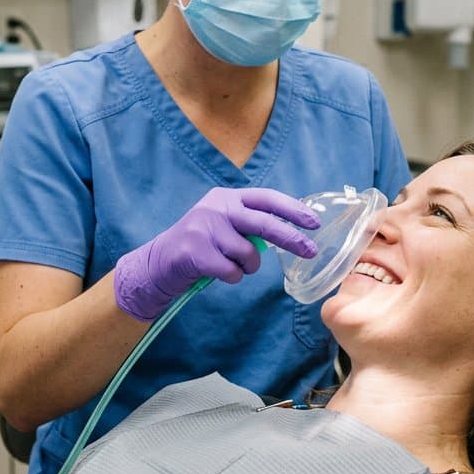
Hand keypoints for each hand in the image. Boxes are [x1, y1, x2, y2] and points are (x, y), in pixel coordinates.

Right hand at [114, 187, 319, 321]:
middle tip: (311, 251)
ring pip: (249, 254)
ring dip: (247, 266)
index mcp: (226, 197)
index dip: (292, 209)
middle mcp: (216, 207)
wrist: (159, 262)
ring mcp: (204, 228)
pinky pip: (232, 272)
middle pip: (264, 224)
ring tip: (230, 264)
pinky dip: (231, 277)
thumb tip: (289, 232)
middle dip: (291, 239)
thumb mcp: (223, 223)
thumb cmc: (200, 245)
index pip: (266, 198)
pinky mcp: (195, 252)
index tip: (314, 222)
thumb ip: (249, 222)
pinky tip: (216, 272)